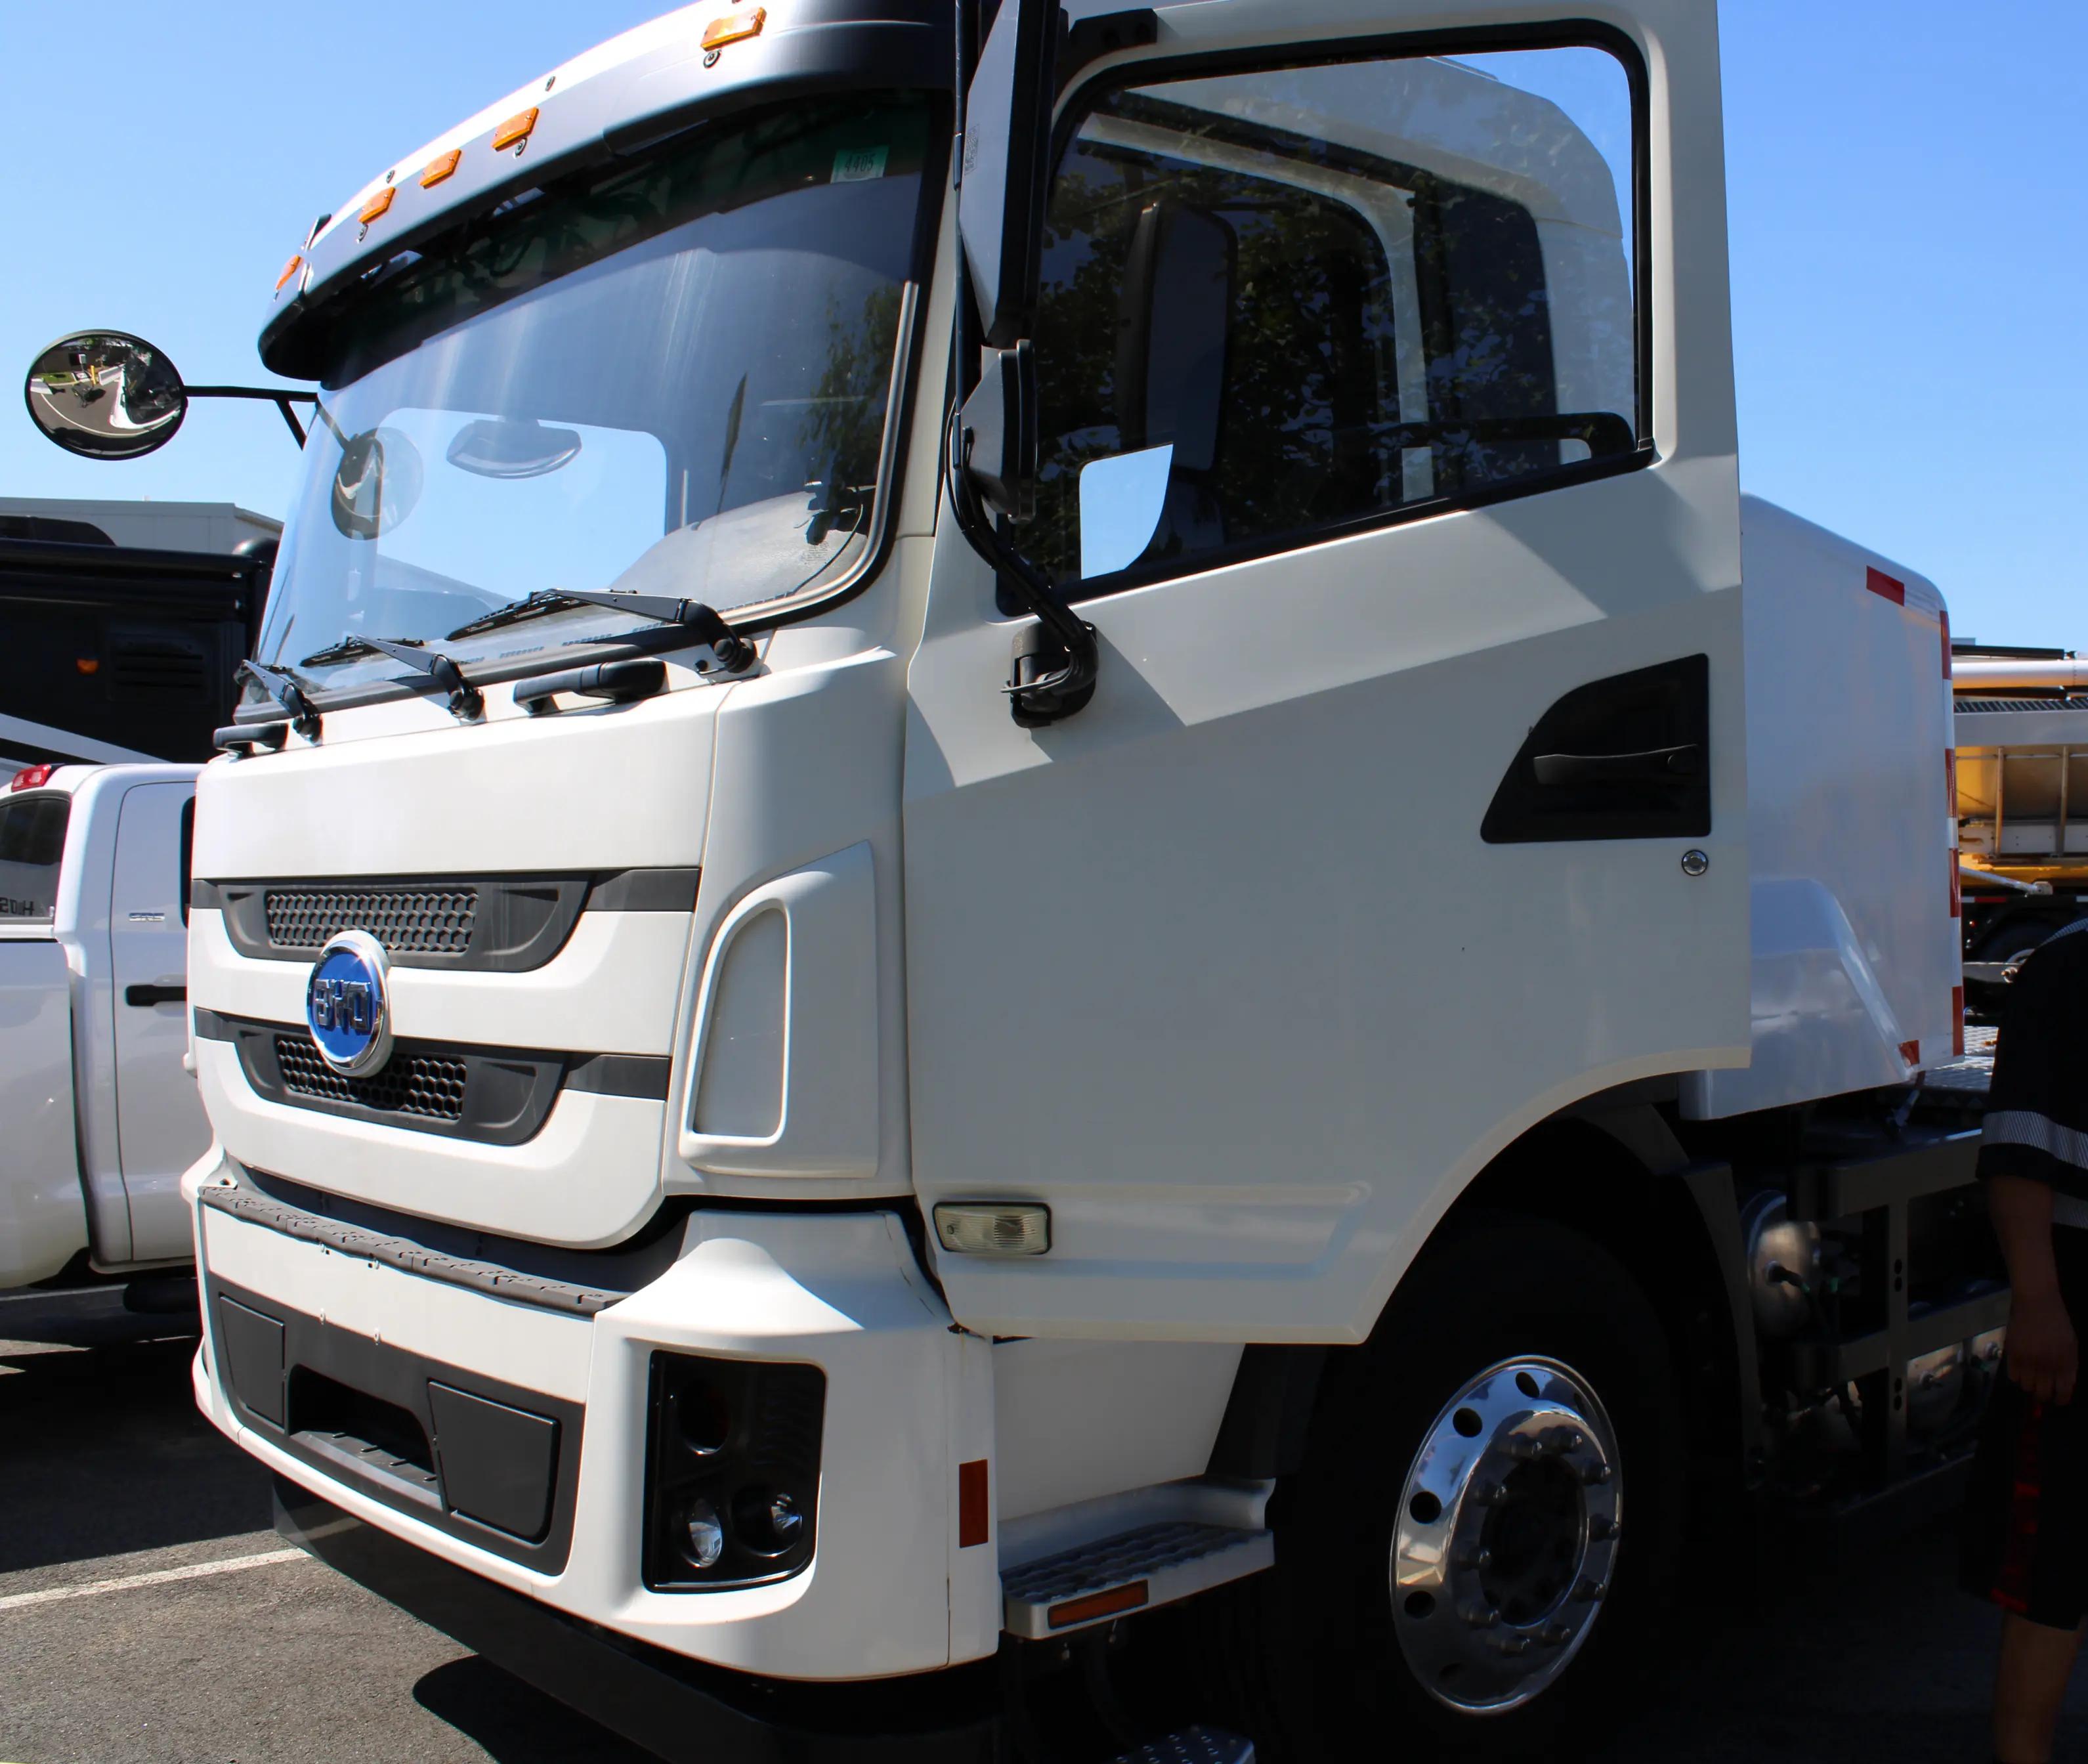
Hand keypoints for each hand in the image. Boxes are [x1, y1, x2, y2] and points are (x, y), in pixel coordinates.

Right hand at [2007, 1287, 2078, 1404]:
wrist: (2037, 1303)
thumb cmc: (2057, 1323)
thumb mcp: (2071, 1345)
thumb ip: (2069, 1366)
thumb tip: (2063, 1385)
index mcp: (2064, 1363)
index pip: (2063, 1392)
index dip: (2060, 1399)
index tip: (2058, 1400)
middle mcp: (2046, 1365)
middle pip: (2042, 1392)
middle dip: (2043, 1395)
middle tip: (2042, 1390)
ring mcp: (2028, 1360)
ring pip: (2026, 1386)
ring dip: (2029, 1385)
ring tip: (2030, 1377)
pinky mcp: (2012, 1353)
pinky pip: (2012, 1375)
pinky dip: (2016, 1376)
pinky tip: (2020, 1369)